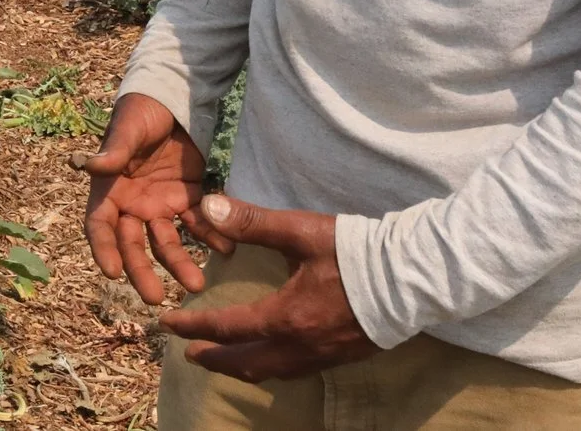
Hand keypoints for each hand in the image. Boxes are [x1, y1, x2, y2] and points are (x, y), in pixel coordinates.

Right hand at [81, 92, 211, 305]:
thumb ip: (115, 150)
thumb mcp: (128, 128)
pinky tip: (227, 249)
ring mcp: (160, 204)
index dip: (103, 249)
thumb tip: (91, 164)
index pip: (100, 226)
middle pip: (133, 245)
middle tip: (154, 298)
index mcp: (109, 189)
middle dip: (142, 271)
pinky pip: (198, 224)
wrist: (172, 98)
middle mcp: (132, 204)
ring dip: (181, 263)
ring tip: (198, 284)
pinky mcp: (187, 198)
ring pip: (167, 242)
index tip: (112, 273)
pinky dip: (211, 236)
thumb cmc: (140, 111)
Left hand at [158, 196, 377, 381]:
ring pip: (271, 372)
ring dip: (242, 367)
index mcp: (284, 317)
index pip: (227, 328)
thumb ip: (253, 221)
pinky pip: (295, 372)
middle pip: (246, 362)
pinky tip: (271, 358)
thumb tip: (208, 206)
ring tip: (224, 360)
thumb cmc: (355, 252)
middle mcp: (299, 346)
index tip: (168, 323)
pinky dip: (272, 368)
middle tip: (189, 353)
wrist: (411, 277)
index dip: (194, 326)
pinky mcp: (342, 357)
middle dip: (214, 359)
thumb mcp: (301, 231)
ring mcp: (323, 357)